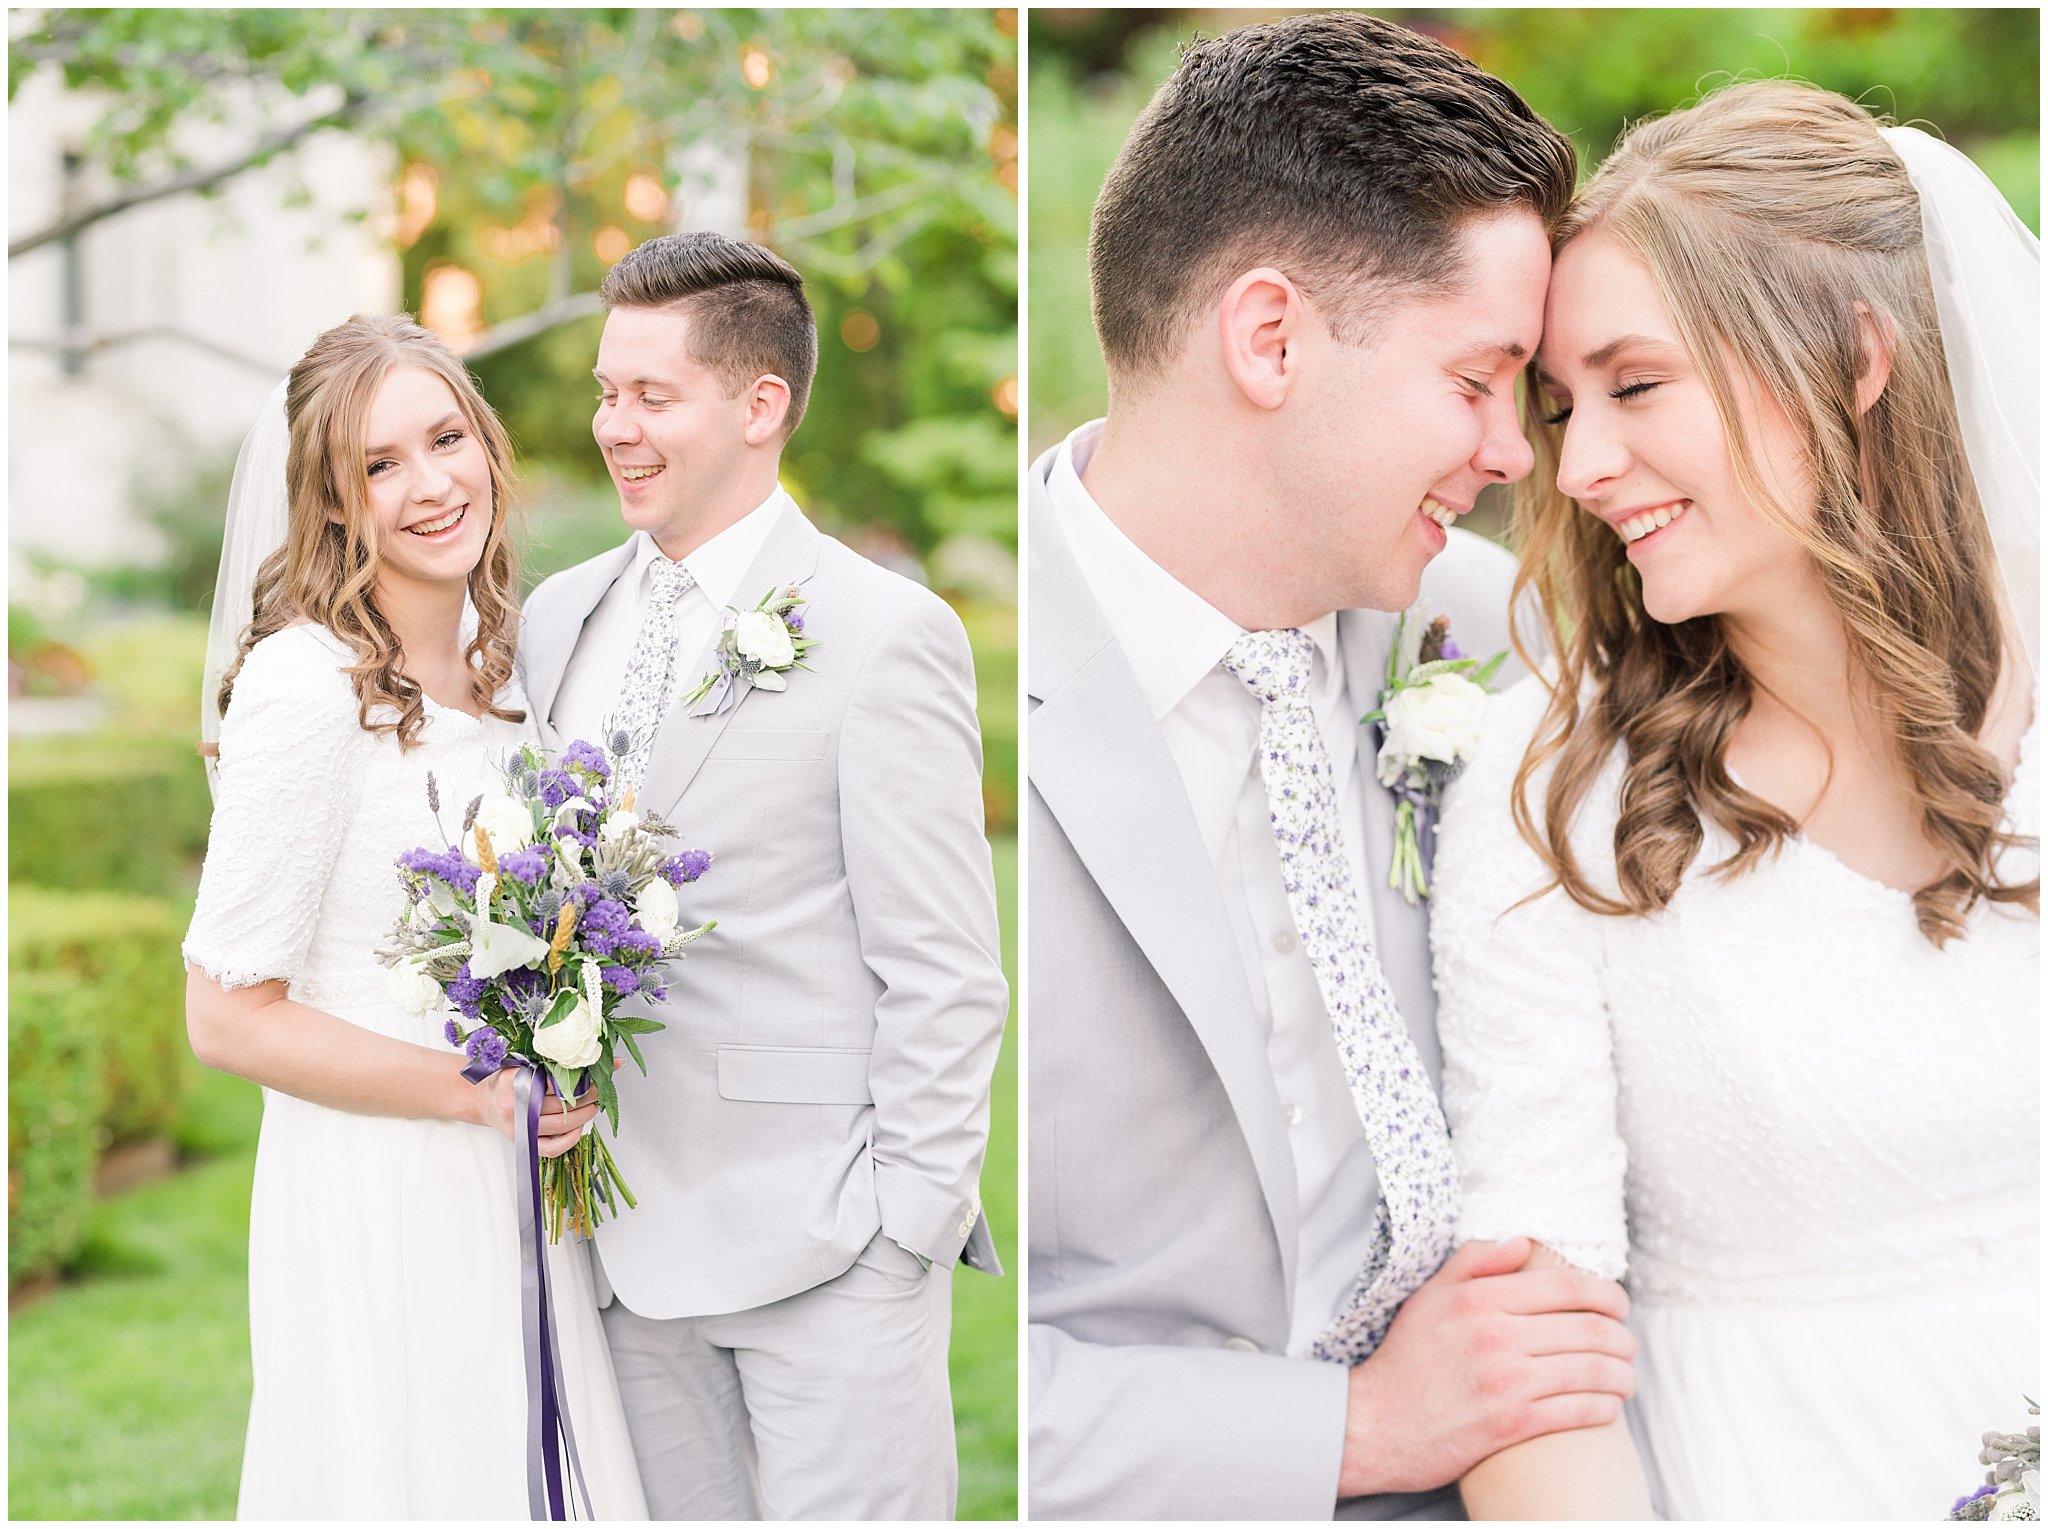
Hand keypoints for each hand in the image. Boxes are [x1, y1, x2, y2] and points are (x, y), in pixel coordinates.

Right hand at [473, 1067, 601, 1159]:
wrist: (483, 1101)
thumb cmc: (504, 1080)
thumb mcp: (520, 1063)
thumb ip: (547, 1062)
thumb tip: (587, 1057)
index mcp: (512, 1082)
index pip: (551, 1081)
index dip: (575, 1078)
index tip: (591, 1072)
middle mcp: (514, 1108)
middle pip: (560, 1104)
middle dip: (586, 1095)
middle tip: (598, 1087)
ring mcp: (519, 1128)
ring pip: (560, 1125)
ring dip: (584, 1115)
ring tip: (593, 1104)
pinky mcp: (523, 1143)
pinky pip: (550, 1148)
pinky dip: (569, 1140)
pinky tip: (579, 1128)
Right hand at [1336, 1237, 1635, 1499]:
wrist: (1376, 1424)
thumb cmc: (1407, 1358)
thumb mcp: (1430, 1295)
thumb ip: (1475, 1261)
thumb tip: (1523, 1243)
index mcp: (1480, 1298)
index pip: (1566, 1285)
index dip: (1607, 1294)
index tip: (1619, 1304)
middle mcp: (1496, 1336)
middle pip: (1589, 1328)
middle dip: (1623, 1336)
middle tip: (1628, 1343)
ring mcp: (1506, 1382)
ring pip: (1592, 1371)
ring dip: (1623, 1374)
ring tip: (1626, 1377)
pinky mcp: (1511, 1425)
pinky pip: (1578, 1411)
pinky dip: (1605, 1406)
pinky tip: (1609, 1405)